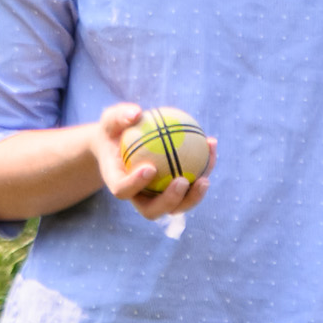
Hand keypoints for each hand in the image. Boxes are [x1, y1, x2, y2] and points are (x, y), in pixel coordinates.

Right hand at [86, 103, 207, 229]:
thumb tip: (136, 112)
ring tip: (206, 179)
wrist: (122, 143)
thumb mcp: (110, 119)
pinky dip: (204, 167)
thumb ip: (119, 116)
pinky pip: (192, 185)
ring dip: (194, 197)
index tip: (150, 168)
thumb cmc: (114, 130)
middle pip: (152, 210)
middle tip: (182, 181)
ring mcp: (157, 198)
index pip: (123, 190)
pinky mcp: (176, 191)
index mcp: (118, 183)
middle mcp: (137, 197)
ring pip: (177, 206)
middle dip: (170, 201)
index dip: (135, 184)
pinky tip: (212, 143)